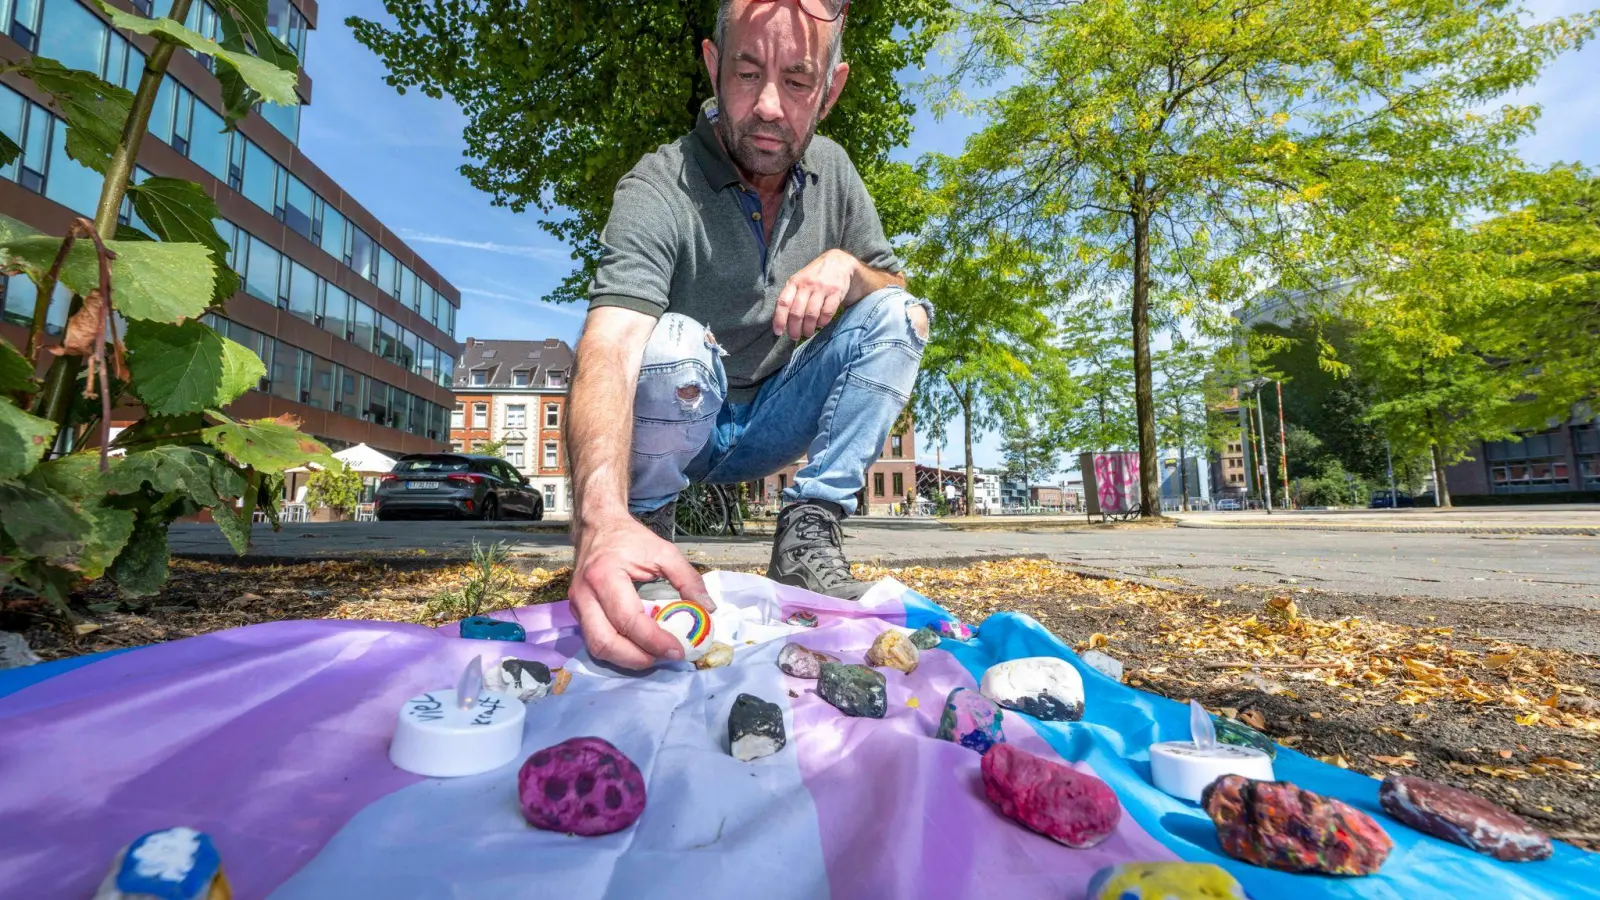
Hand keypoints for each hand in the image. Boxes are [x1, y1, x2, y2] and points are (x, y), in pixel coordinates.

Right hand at [569, 516, 714, 668]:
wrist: (598, 526)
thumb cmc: (629, 539)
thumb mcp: (663, 551)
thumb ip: (687, 578)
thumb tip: (708, 608)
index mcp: (605, 575)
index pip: (628, 619)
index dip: (653, 640)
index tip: (677, 649)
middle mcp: (585, 594)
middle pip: (605, 641)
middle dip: (637, 658)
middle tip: (664, 657)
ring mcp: (577, 605)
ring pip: (596, 646)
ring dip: (626, 659)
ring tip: (653, 655)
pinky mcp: (577, 612)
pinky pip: (595, 640)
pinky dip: (618, 651)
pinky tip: (639, 648)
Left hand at [773, 250, 859, 340]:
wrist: (839, 262)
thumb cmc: (814, 276)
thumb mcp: (799, 280)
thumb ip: (791, 296)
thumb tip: (783, 321)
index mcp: (794, 282)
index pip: (783, 303)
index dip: (779, 319)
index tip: (778, 332)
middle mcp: (807, 285)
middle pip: (797, 312)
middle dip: (794, 329)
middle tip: (795, 336)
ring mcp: (822, 288)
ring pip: (811, 315)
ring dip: (808, 329)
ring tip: (808, 333)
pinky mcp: (836, 292)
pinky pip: (827, 313)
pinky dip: (822, 322)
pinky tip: (820, 324)